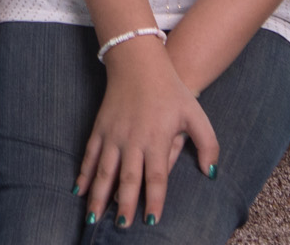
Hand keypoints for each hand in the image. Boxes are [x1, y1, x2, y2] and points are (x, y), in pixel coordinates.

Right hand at [77, 37, 219, 229]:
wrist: (139, 62)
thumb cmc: (171, 90)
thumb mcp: (196, 114)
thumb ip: (208, 145)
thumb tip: (211, 173)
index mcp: (156, 138)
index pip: (156, 177)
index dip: (153, 200)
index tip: (151, 221)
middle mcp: (132, 139)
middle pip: (126, 179)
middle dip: (123, 205)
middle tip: (121, 227)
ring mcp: (113, 134)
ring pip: (104, 171)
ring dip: (98, 196)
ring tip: (93, 218)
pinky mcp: (100, 127)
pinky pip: (90, 155)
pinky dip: (84, 174)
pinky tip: (79, 190)